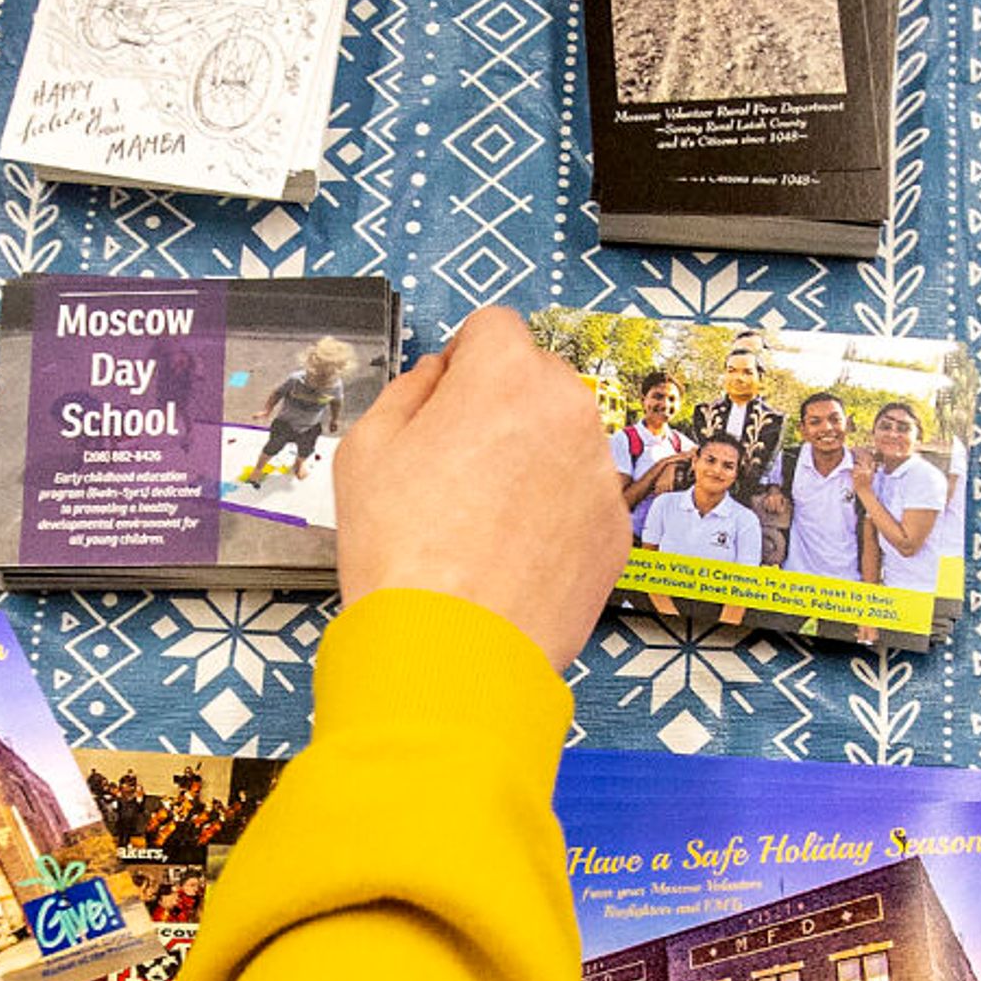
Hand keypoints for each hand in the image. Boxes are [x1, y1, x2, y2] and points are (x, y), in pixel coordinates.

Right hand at [336, 304, 629, 668]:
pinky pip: (582, 500)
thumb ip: (407, 393)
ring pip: (564, 441)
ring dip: (532, 460)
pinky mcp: (614, 531)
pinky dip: (554, 514)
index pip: (492, 328)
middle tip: (456, 463)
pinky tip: (510, 554)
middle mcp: (569, 412)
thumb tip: (436, 379)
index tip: (447, 396)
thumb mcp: (365, 450)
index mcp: (507, 376)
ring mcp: (600, 474)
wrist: (451, 652)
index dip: (462, 360)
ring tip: (481, 520)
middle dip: (502, 406)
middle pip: (537, 380)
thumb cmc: (401, 551)